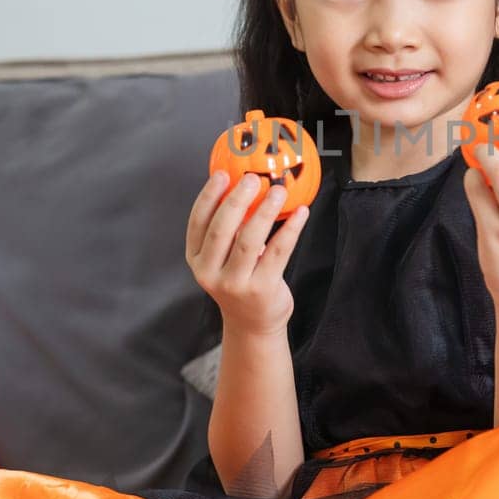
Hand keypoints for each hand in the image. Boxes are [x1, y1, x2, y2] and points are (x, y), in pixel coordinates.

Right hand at [186, 171, 309, 335]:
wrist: (252, 324)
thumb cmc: (239, 280)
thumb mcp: (223, 258)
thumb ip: (228, 229)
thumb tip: (244, 185)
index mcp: (198, 259)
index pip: (198, 222)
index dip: (208, 196)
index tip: (222, 174)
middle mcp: (210, 272)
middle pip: (222, 230)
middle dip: (237, 200)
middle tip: (253, 178)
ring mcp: (235, 283)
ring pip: (249, 241)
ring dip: (265, 212)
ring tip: (278, 191)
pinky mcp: (261, 289)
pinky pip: (278, 252)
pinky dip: (290, 229)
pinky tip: (300, 213)